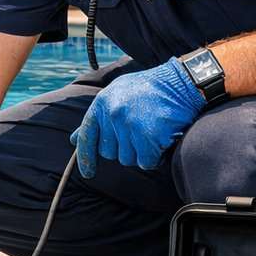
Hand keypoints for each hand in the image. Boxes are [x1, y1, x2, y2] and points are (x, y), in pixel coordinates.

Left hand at [72, 57, 206, 176]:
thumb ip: (98, 118)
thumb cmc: (149, 89)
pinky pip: (146, 162)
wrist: (180, 83)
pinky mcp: (149, 136)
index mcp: (102, 103)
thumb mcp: (117, 93)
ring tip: (152, 133)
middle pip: (109, 153)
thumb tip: (74, 140)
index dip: (86, 157)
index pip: (87, 136)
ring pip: (128, 159)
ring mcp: (130, 125)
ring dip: (140, 153)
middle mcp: (113, 114)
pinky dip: (154, 158)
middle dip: (124, 149)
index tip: (88, 173)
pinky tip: (161, 141)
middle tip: (140, 133)